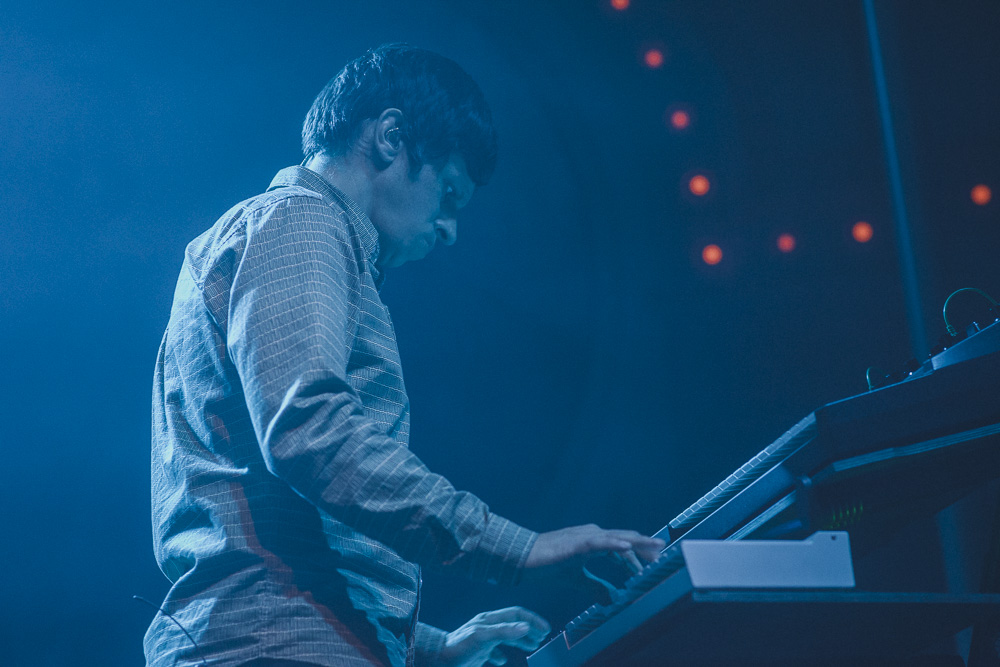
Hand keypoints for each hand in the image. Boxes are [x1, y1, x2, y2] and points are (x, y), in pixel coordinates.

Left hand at [439, 606, 549, 666]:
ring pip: (505, 637)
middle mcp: (487, 627)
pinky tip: (502, 661)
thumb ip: (504, 631)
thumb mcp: (483, 637)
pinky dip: (501, 655)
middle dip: (529, 630)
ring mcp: (482, 639)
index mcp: (490, 620)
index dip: (532, 620)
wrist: (439, 660)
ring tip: (531, 647)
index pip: (516, 614)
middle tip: (541, 639)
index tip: (545, 629)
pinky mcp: (476, 652)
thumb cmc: (460, 647)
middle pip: (513, 625)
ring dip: (519, 641)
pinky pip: (493, 651)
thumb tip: (525, 627)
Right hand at [522, 524, 664, 590]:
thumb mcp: (576, 578)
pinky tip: (628, 548)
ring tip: (656, 549)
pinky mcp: (577, 543)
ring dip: (638, 544)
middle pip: (626, 540)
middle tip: (663, 557)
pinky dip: (615, 544)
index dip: (639, 557)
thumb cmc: (546, 565)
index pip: (622, 547)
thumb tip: (611, 598)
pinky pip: (600, 542)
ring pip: (618, 538)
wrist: (521, 558)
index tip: (653, 567)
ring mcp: (585, 537)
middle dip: (646, 549)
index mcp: (593, 542)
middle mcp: (592, 535)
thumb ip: (594, 585)